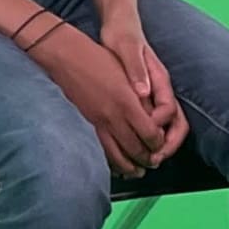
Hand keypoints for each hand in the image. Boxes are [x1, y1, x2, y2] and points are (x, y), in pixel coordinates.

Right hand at [32, 23, 171, 176]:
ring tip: (138, 171)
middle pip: (136, 149)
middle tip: (154, 161)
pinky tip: (117, 164)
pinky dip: (112, 160)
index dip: (159, 143)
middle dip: (148, 159)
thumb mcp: (127, 72)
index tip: (162, 143)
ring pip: (118, 154)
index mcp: (127, 102)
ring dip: (130, 166)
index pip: (150, 134)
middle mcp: (113, 116)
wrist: (67, 57)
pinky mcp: (89, 123)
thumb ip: (142, 95)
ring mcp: (99, 122)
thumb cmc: (99, 58)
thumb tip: (155, 116)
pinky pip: (103, 149)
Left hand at [96, 9, 183, 159]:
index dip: (159, 126)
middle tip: (151, 159)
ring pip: (164, 125)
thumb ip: (135, 69)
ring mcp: (152, 93)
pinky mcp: (141, 96)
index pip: (169, 111)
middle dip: (167, 144)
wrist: (118, 24)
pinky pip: (149, 120)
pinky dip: (145, 135)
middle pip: (175, 123)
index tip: (146, 135)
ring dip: (157, 144)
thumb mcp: (126, 49)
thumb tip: (143, 92)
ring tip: (143, 159)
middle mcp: (160, 89)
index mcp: (159, 79)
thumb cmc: (122, 34)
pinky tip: (130, 144)